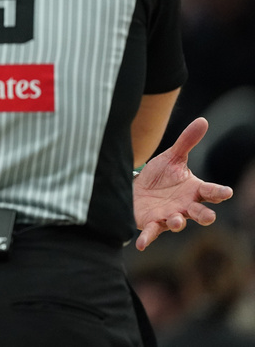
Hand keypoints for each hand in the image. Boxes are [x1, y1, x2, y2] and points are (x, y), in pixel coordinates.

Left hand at [133, 116, 233, 250]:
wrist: (138, 188)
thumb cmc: (160, 175)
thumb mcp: (173, 157)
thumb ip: (187, 141)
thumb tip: (203, 120)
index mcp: (194, 190)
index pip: (211, 192)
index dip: (219, 192)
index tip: (227, 192)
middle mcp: (185, 206)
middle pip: (200, 213)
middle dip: (205, 216)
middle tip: (208, 216)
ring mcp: (169, 216)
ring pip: (178, 223)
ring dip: (178, 223)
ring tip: (176, 221)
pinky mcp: (152, 223)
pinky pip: (151, 232)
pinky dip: (146, 239)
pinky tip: (140, 245)